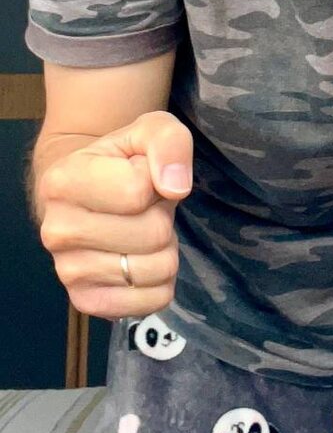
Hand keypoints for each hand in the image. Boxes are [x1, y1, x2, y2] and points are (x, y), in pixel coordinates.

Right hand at [38, 111, 192, 318]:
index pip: (137, 190)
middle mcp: (57, 231)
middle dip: (162, 216)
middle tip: (145, 207)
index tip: (141, 175)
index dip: (155, 180)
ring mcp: (68, 272)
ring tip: (141, 229)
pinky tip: (140, 258)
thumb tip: (175, 186)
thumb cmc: (123, 159)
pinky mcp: (87, 302)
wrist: (90, 193)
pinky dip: (161, 280)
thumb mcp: (149, 130)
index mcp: (62, 181)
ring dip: (164, 248)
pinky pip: (154, 301)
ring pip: (157, 269)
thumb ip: (168, 142)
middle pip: (152, 234)